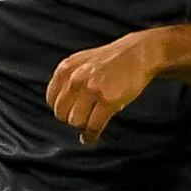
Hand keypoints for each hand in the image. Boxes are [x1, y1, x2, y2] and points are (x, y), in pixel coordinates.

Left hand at [46, 30, 163, 145]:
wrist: (139, 53)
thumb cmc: (114, 59)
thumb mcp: (83, 62)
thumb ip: (70, 79)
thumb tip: (64, 104)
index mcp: (66, 69)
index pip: (52, 99)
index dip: (62, 108)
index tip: (70, 112)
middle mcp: (75, 79)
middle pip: (61, 113)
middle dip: (71, 118)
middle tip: (82, 119)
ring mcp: (91, 90)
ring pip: (75, 121)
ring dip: (82, 126)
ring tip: (90, 124)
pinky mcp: (108, 101)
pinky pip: (93, 126)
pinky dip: (91, 135)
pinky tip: (92, 137)